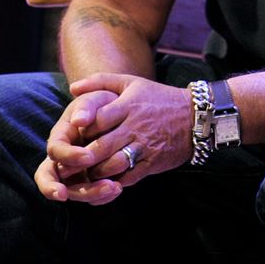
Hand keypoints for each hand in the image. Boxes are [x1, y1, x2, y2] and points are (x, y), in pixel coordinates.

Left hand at [35, 74, 192, 204]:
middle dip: (82, 158)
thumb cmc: (158, 98)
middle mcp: (135, 126)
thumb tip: (72, 88)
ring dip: (96, 172)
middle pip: (101, 147)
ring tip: (87, 171)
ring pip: (112, 166)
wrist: (194, 117)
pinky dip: (113, 181)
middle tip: (70, 163)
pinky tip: (105, 179)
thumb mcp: (131, 83)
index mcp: (128, 105)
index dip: (82, 129)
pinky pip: (128, 176)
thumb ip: (101, 81)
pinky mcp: (152, 163)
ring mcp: (144, 146)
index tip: (73, 135)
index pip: (97, 119)